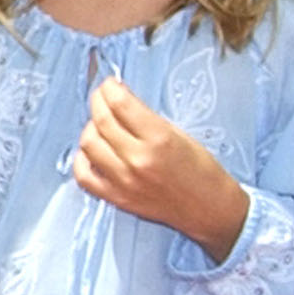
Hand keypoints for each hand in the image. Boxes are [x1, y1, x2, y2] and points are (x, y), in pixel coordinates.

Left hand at [72, 77, 247, 263]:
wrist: (210, 210)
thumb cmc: (202, 172)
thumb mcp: (180, 135)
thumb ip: (147, 119)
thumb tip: (120, 100)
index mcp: (159, 139)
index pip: (120, 104)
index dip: (110, 89)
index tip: (110, 84)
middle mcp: (138, 160)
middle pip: (102, 121)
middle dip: (98, 102)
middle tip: (101, 97)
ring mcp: (124, 182)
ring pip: (89, 145)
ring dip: (90, 128)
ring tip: (100, 125)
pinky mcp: (117, 199)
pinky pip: (84, 176)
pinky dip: (82, 160)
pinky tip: (91, 152)